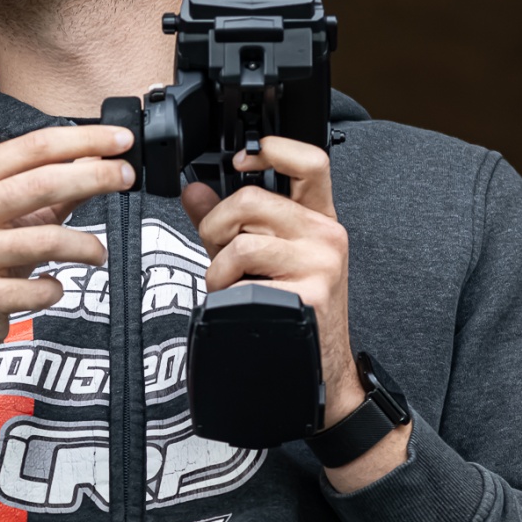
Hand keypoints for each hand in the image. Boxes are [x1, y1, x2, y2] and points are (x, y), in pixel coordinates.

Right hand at [0, 125, 135, 392]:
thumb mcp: (5, 215)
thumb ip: (50, 190)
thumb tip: (99, 162)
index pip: (34, 147)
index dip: (83, 139)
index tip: (120, 140)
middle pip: (43, 182)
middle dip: (96, 177)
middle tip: (127, 178)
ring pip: (47, 239)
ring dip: (86, 246)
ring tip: (97, 253)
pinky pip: (38, 288)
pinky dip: (55, 288)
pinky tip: (52, 286)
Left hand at [182, 136, 408, 489]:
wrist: (319, 372)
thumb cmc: (292, 311)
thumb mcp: (265, 258)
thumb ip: (229, 221)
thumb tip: (194, 190)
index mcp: (319, 219)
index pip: (311, 162)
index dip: (273, 149)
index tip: (241, 157)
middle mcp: (326, 235)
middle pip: (252, 200)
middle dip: (217, 224)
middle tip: (216, 249)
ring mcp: (320, 264)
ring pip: (241, 242)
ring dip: (217, 267)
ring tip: (229, 285)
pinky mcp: (307, 293)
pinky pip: (243, 276)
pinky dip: (225, 290)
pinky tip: (239, 303)